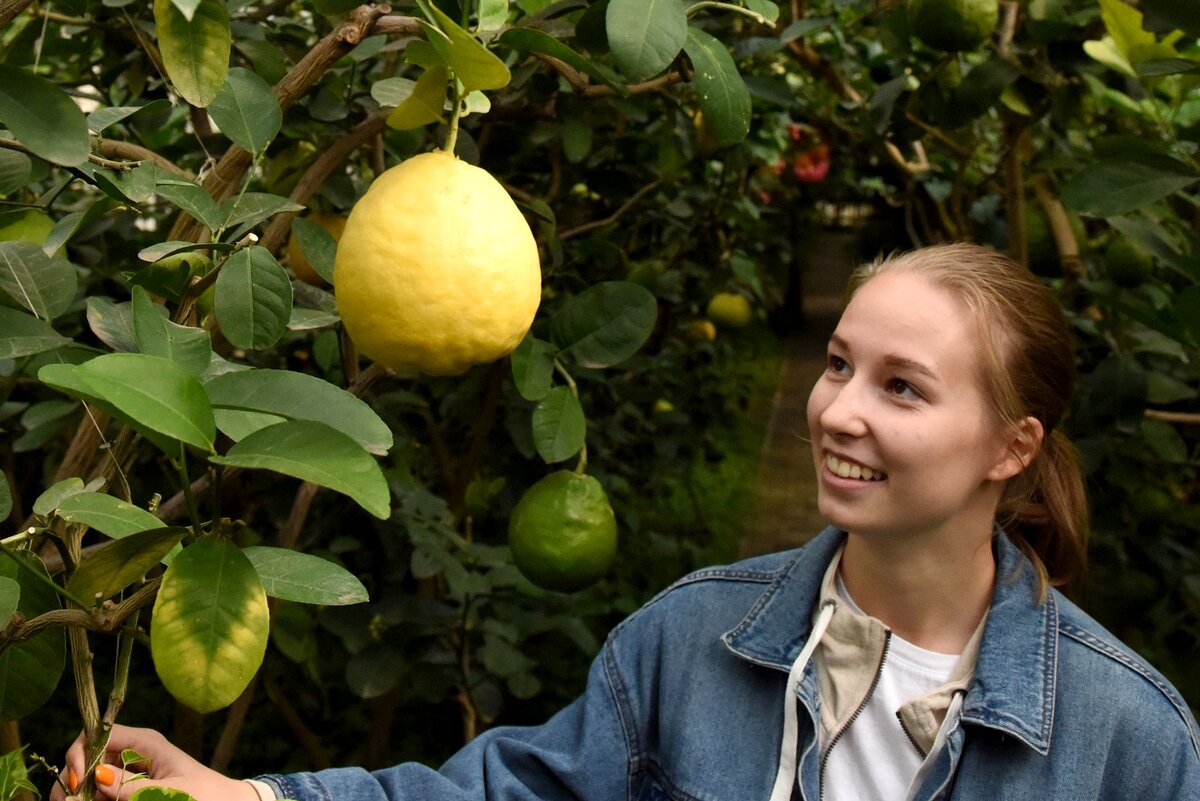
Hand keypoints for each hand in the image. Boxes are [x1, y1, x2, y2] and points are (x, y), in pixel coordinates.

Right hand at [48, 724, 258, 800]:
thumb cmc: (206, 794)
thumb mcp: (170, 792)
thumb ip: (133, 788)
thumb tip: (98, 777)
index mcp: (144, 742)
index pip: (97, 735)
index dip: (80, 755)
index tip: (79, 784)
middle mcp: (132, 753)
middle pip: (86, 757)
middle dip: (73, 779)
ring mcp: (129, 772)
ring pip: (91, 779)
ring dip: (79, 793)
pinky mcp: (130, 790)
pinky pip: (104, 793)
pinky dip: (93, 799)